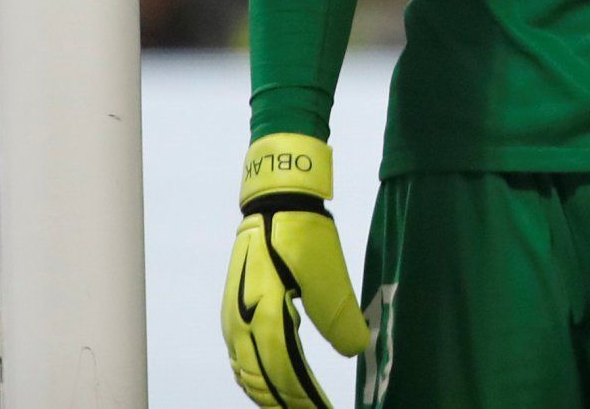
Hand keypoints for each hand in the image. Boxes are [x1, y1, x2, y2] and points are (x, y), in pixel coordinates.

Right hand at [221, 133, 368, 407]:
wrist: (273, 201)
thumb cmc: (301, 234)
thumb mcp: (327, 273)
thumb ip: (339, 316)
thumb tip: (355, 349)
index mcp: (263, 315)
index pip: (283, 373)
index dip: (303, 399)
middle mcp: (241, 322)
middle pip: (260, 379)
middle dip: (285, 402)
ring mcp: (234, 317)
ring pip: (246, 372)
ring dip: (268, 393)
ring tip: (292, 403)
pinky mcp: (234, 309)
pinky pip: (240, 356)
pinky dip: (255, 377)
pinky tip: (270, 378)